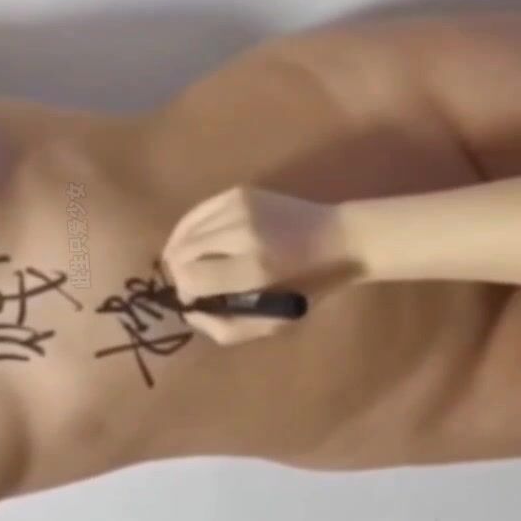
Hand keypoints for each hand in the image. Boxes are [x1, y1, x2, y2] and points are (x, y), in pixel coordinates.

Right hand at [162, 186, 354, 344]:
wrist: (340, 237)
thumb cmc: (310, 286)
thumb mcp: (275, 323)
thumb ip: (227, 329)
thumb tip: (190, 313)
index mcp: (255, 267)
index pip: (191, 278)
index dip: (186, 293)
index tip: (197, 300)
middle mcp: (243, 231)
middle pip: (181, 252)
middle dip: (179, 274)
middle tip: (194, 286)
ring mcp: (239, 206)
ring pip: (185, 231)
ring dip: (182, 253)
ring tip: (195, 266)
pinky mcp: (238, 191)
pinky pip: (196, 213)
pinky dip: (190, 231)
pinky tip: (199, 245)